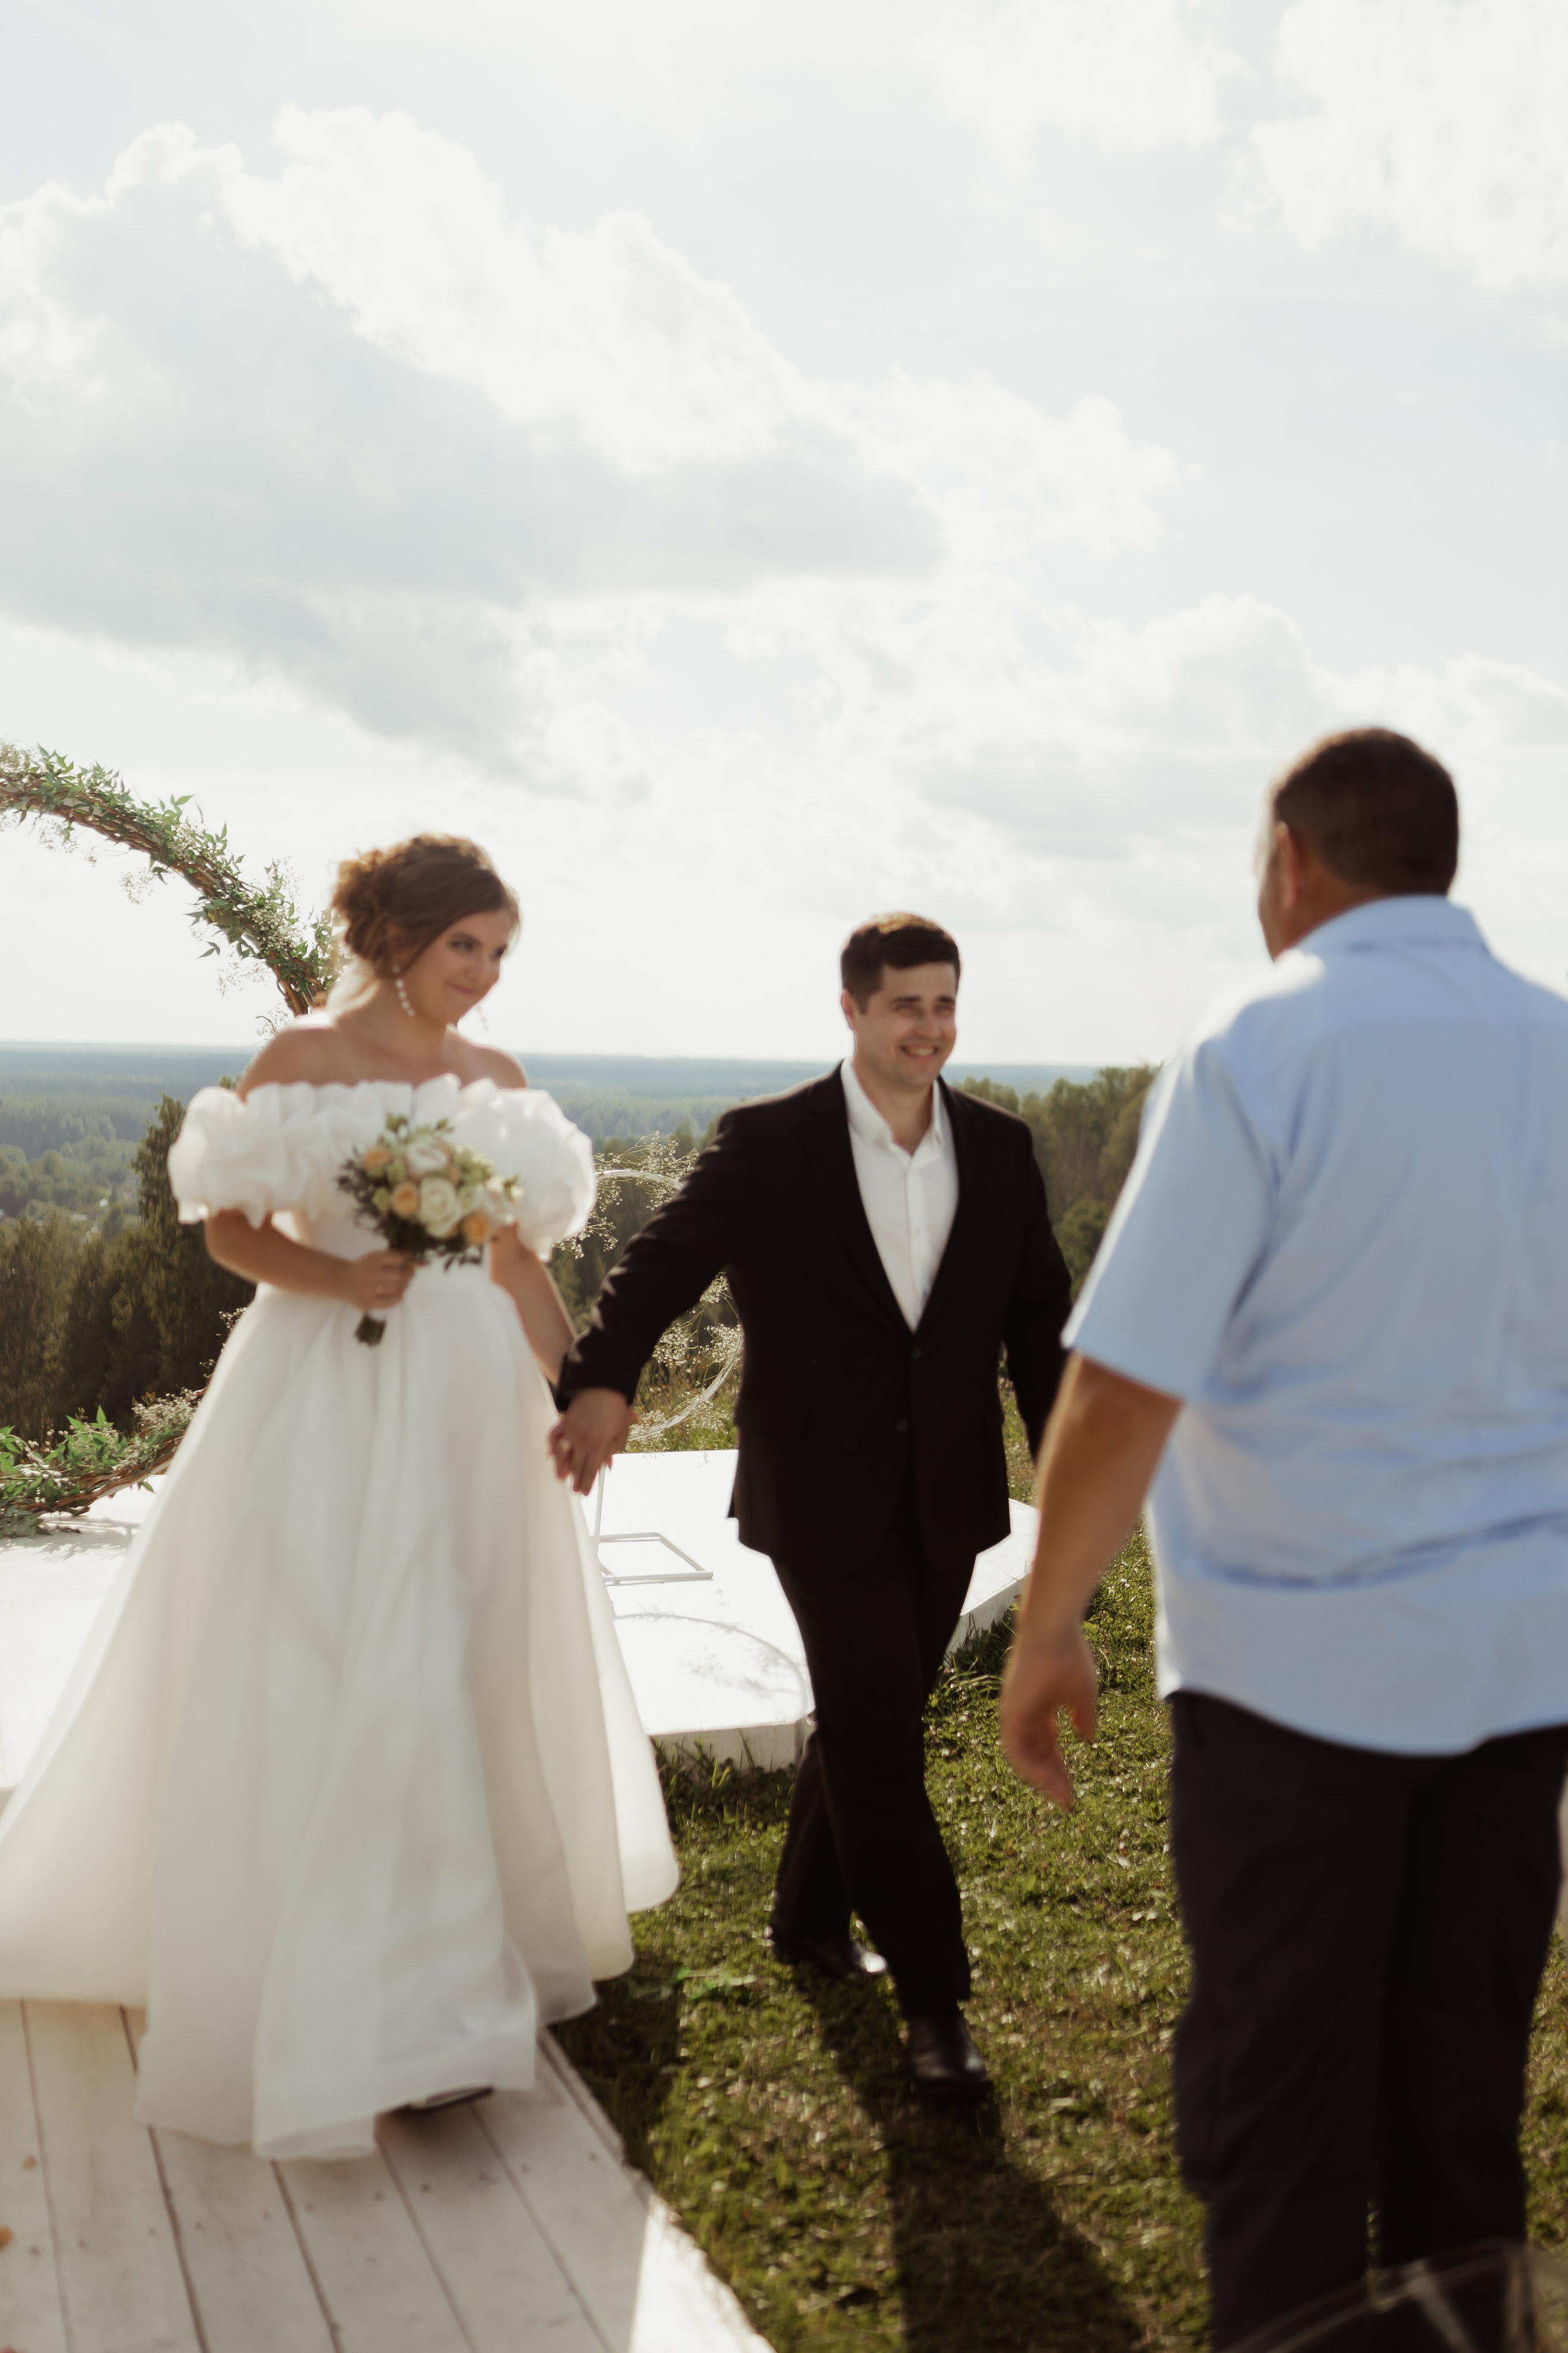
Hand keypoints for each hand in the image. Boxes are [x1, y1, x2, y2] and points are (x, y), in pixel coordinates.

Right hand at [341, 1249, 416, 1315]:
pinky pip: (388, 1302)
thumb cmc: (364, 1267)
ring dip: (404, 1286)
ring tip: (403, 1283)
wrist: (342, 1281)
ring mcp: (368, 1290)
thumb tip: (422, 1263)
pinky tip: (397, 1294)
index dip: (409, 1261)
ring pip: (396, 1290)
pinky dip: (397, 1298)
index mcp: (373, 1259)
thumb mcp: (376, 1257)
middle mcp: (370, 1273)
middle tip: (409, 1274)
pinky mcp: (367, 1303)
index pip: (398, 1258)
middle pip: (400, 1276)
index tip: (411, 1263)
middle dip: (409, 1275)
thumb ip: (396, 1257)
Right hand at [548, 1388, 635, 1492]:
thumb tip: (606, 1465)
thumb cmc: (615, 1409)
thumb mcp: (620, 1432)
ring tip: (561, 1477)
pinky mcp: (565, 1421)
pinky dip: (552, 1445)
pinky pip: (555, 1435)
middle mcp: (582, 1440)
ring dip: (561, 1467)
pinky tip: (550, 1454)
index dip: (587, 1483)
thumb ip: (612, 1450)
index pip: (590, 1470)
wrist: (603, 1386)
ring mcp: (571, 1430)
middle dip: (576, 1480)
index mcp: (598, 1444)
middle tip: (575, 1490)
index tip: (584, 1493)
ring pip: (563, 1454)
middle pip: (576, 1465)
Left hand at [999, 1619, 1098, 1808]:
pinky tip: (1047, 1779)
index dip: (1057, 1767)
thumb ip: (1083, 1716)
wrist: (1054, 1630)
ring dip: (1041, 1778)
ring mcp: (1015, 1712)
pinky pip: (1015, 1747)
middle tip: (1067, 1799)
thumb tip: (1086, 1738)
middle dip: (1051, 1778)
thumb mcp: (1082, 1693)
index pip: (1046, 1745)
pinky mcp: (1009, 1711)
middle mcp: (1024, 1712)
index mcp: (1040, 1707)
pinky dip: (1029, 1766)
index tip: (1071, 1788)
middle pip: (1035, 1754)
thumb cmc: (1069, 1655)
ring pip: (1022, 1756)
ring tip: (1061, 1795)